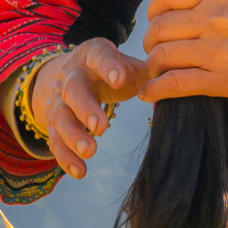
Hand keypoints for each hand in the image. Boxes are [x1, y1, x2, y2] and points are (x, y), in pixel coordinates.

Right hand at [31, 37, 148, 178]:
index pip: (98, 56)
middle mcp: (71, 76)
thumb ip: (148, 73)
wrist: (67, 73)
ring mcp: (59, 100)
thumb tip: (174, 83)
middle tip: (100, 126)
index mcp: (92, 55)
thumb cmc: (106, 71)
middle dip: (85, 108)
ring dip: (73, 135)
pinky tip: (80, 172)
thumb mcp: (125, 65)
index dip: (107, 66)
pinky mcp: (53, 123)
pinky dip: (66, 157)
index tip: (118, 79)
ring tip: (89, 151)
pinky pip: (55, 140)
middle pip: (73, 90)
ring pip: (61, 117)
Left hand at [139, 0, 227, 107]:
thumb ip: (213, 3)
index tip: (156, 19)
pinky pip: (173, 84)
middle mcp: (214, 16)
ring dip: (154, 66)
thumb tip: (179, 14)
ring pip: (161, 55)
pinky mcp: (221, 81)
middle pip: (159, 27)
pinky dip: (155, 90)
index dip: (154, 8)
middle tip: (157, 50)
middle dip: (151, 41)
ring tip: (159, 71)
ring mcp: (216, 50)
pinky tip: (150, 94)